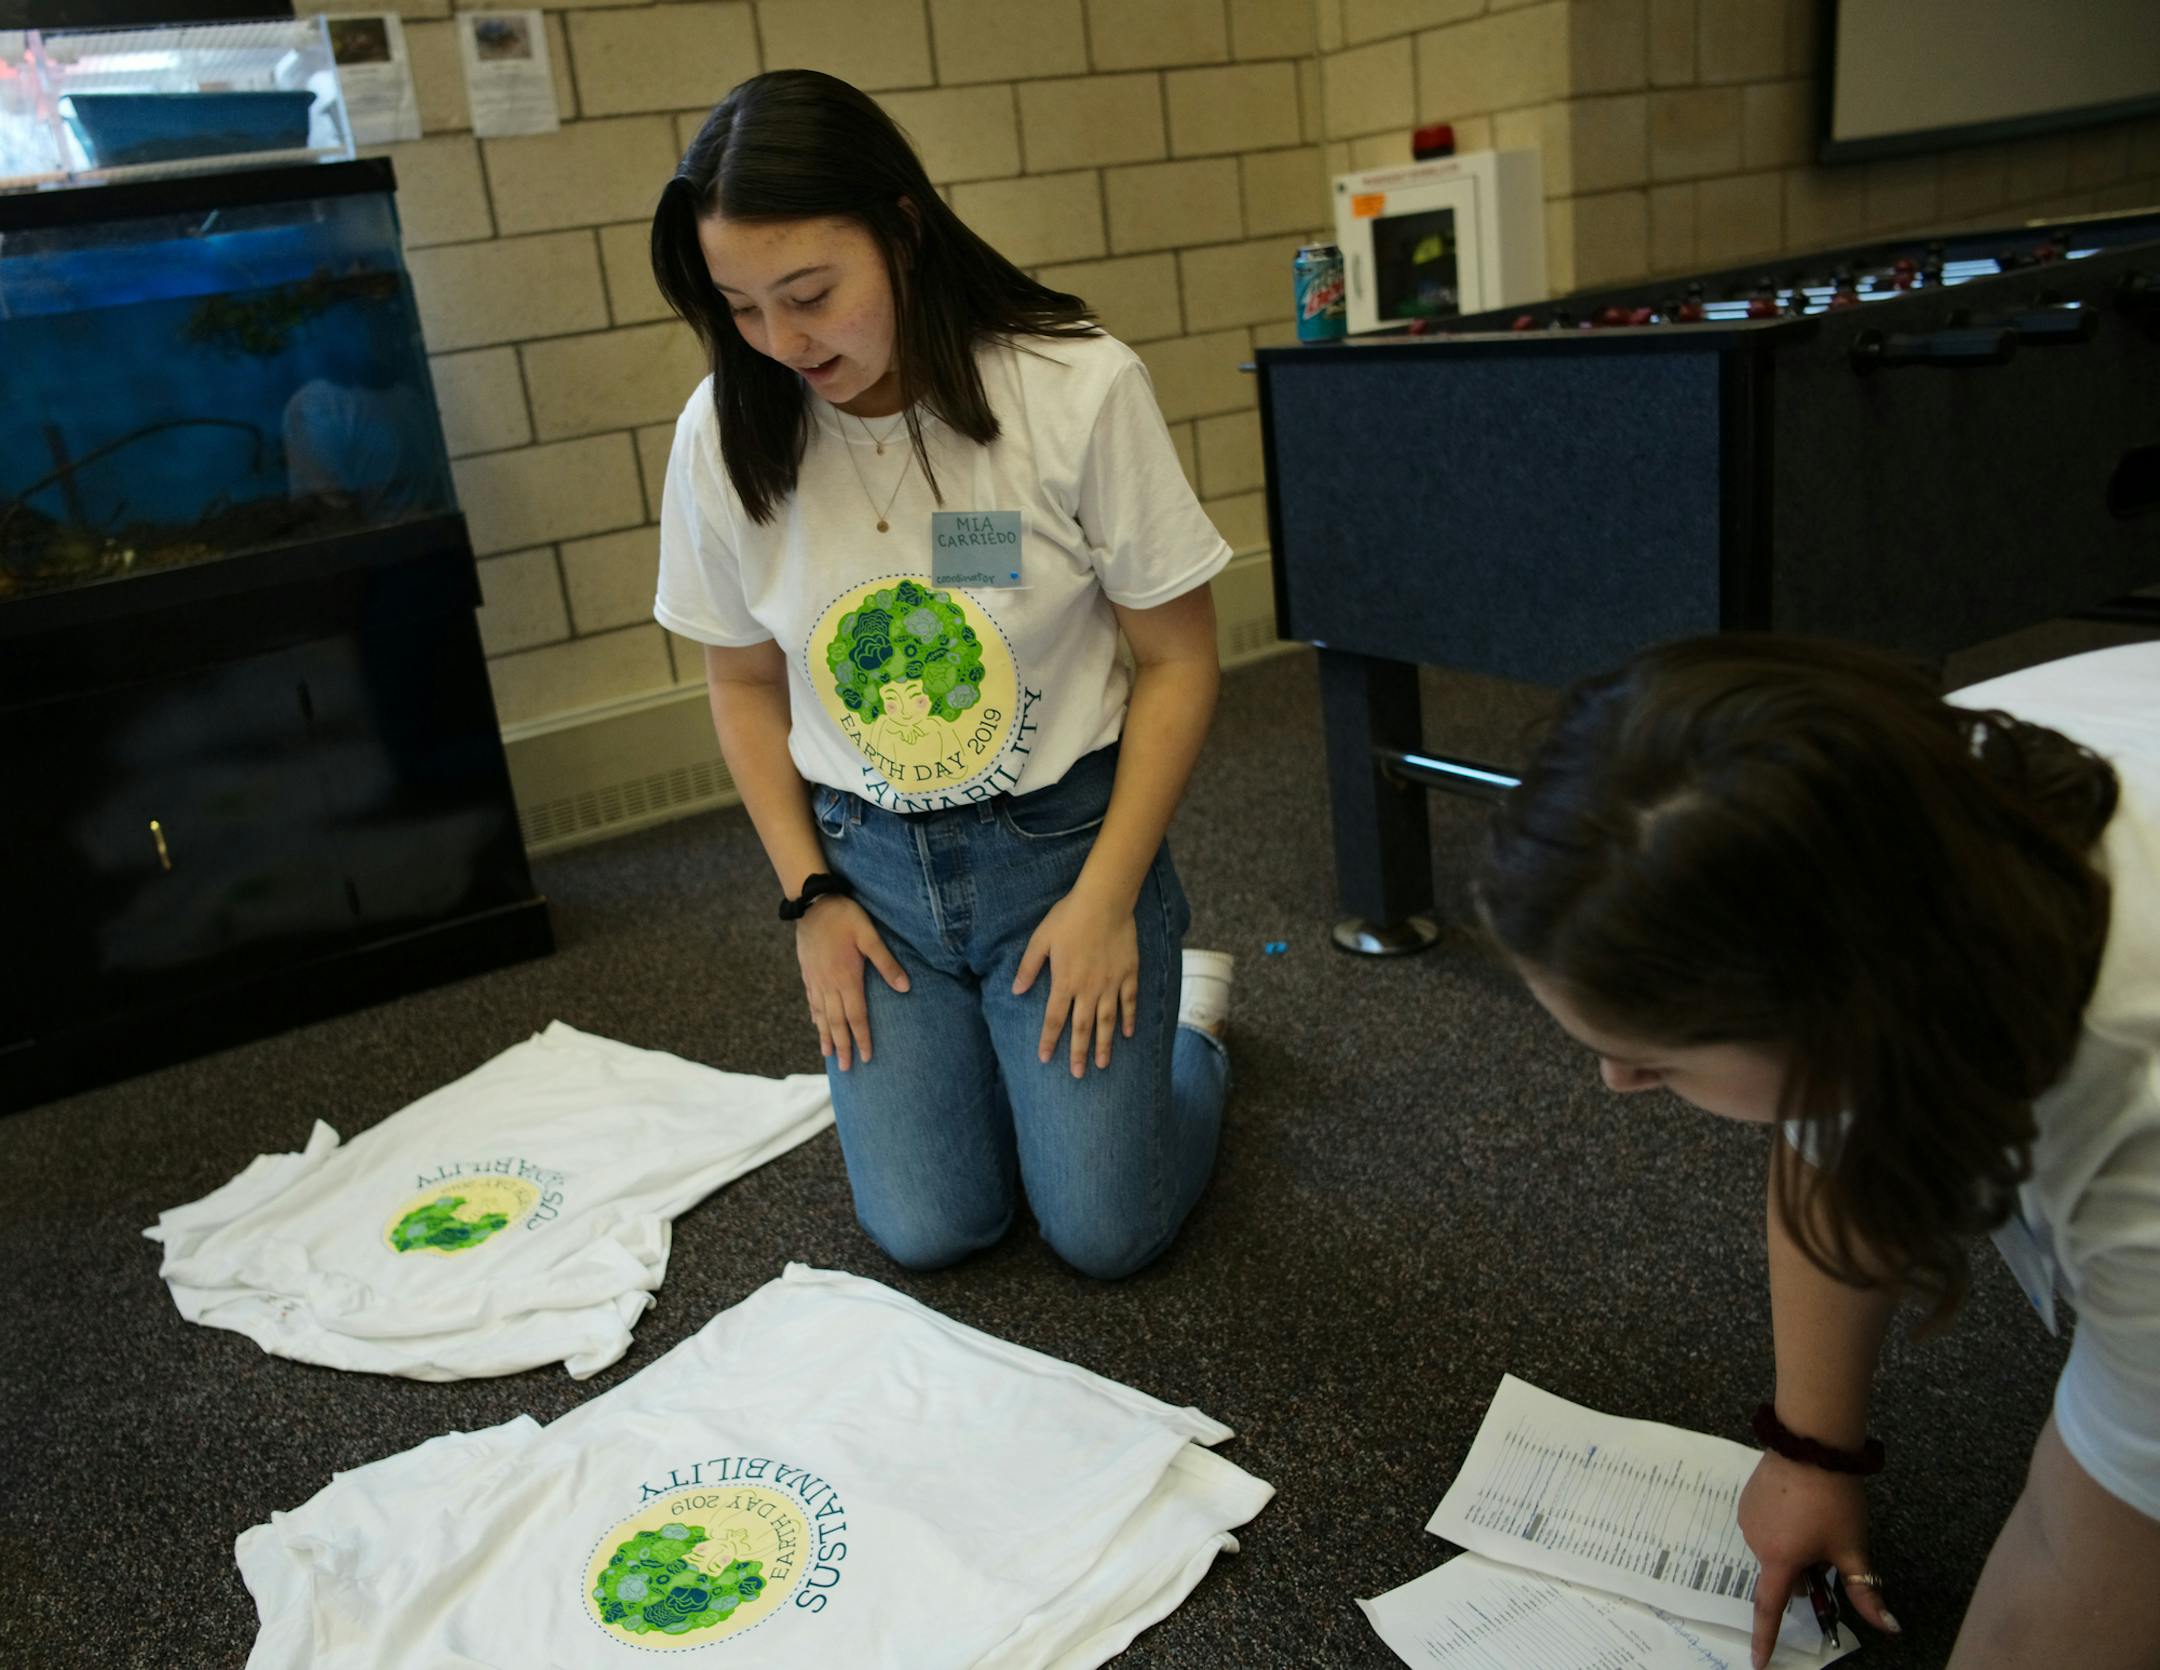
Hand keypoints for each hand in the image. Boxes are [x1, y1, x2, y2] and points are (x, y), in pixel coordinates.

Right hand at [795, 896, 907, 1070]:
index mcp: (846, 978)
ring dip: (826, 1036)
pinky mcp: (807, 973)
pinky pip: (811, 1001)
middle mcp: (828, 984)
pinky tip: (816, 1024)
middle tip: (847, 1069)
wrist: (812, 902)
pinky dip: (815, 1017)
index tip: (866, 1058)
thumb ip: (886, 962)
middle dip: (843, 1046)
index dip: (862, 1037)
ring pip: (821, 1015)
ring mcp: (815, 980)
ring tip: (828, 1055)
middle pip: (836, 1023)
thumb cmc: (845, 916)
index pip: (856, 1016)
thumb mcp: (869, 936)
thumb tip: (905, 987)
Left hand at [1012, 884, 1138, 1077]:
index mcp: (1064, 982)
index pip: (1054, 1019)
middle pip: (1082, 1028)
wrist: (1104, 901)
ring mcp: (1111, 983)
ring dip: (1104, 1044)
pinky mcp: (1129, 974)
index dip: (1049, 1040)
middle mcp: (1088, 989)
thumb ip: (1028, 967)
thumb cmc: (1068, 917)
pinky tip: (1127, 1034)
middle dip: (1079, 1053)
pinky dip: (1128, 1019)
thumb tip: (1016, 990)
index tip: (1045, 1059)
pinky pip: (1129, 1002)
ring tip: (1102, 1064)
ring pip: (1107, 1021)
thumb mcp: (1040, 940)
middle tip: (1078, 1075)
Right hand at [1739, 1451, 1898, 1667]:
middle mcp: (1756, 1542)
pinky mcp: (1747, 1499)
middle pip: (1780, 1573)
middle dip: (1802, 1571)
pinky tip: (1798, 1505)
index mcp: (1781, 1560)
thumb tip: (1890, 1628)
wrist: (1811, 1444)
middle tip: (1828, 1547)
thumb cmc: (1834, 1500)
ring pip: (1774, 1549)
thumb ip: (1867, 1592)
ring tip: (1813, 1517)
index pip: (1769, 1610)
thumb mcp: (1854, 1548)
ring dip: (1792, 1547)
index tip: (1757, 1663)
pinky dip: (1781, 1526)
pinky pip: (1765, 1526)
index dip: (1765, 1639)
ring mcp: (1748, 1519)